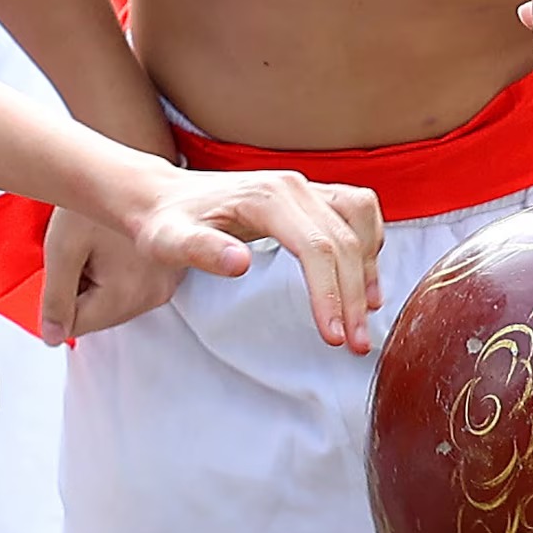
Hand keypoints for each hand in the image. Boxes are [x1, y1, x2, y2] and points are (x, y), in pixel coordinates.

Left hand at [49, 168, 386, 349]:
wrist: (163, 196)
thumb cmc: (166, 223)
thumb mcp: (169, 241)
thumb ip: (201, 251)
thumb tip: (240, 264)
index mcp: (267, 198)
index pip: (316, 247)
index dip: (330, 293)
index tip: (333, 335)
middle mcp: (294, 187)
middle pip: (344, 242)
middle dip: (353, 296)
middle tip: (355, 345)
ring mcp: (305, 188)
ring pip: (360, 222)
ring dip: (369, 269)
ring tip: (367, 316)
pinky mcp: (310, 196)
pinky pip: (357, 212)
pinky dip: (369, 244)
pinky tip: (364, 279)